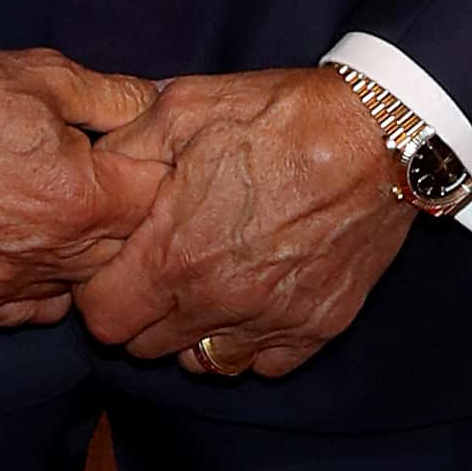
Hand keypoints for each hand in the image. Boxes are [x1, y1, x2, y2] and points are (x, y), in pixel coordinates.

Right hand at [0, 45, 162, 330]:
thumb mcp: (45, 75)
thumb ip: (115, 97)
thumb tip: (155, 106)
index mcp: (78, 199)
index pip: (152, 204)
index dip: (146, 174)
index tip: (129, 158)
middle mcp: (44, 256)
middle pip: (117, 252)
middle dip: (116, 217)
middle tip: (92, 181)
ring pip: (69, 288)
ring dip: (73, 257)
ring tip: (49, 212)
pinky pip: (16, 308)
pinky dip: (26, 283)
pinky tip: (12, 242)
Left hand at [73, 68, 414, 377]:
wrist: (377, 133)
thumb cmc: (279, 115)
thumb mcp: (185, 106)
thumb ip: (126, 147)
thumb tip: (94, 170)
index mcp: (175, 254)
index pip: (103, 318)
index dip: (100, 289)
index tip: (119, 262)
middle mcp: (218, 302)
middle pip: (146, 346)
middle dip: (142, 311)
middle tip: (162, 265)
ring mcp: (270, 321)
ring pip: (204, 363)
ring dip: (194, 332)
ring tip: (208, 284)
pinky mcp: (315, 327)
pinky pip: (265, 363)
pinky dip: (253, 340)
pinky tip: (257, 295)